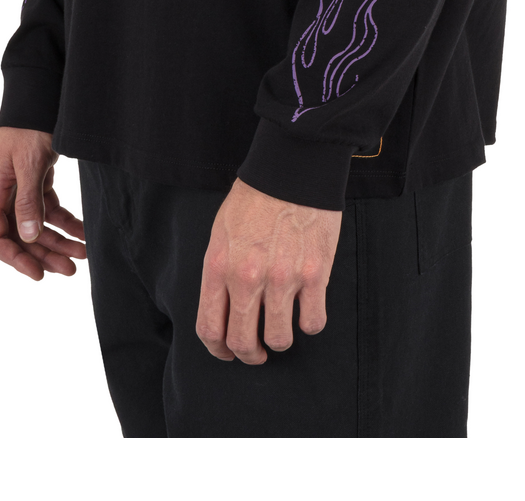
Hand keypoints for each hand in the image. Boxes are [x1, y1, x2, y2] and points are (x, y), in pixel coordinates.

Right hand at [0, 127, 85, 281]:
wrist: (40, 95)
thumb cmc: (29, 126)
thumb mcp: (29, 163)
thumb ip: (28, 201)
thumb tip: (28, 237)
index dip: (15, 259)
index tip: (38, 273)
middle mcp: (3, 194)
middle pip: (20, 236)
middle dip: (45, 254)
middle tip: (71, 269)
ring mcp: (20, 189)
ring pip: (36, 226)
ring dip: (59, 242)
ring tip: (83, 254)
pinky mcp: (36, 182)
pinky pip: (50, 210)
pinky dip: (66, 222)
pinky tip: (83, 232)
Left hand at [196, 179, 341, 363]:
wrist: (292, 168)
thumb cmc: (255, 198)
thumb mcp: (221, 232)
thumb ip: (220, 272)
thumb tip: (224, 309)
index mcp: (219, 267)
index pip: (210, 329)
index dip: (218, 350)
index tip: (228, 352)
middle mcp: (248, 278)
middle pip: (243, 342)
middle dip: (250, 355)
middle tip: (258, 352)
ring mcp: (283, 279)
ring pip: (280, 339)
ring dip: (280, 339)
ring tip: (283, 326)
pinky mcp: (315, 275)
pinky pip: (313, 322)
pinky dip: (310, 322)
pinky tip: (307, 308)